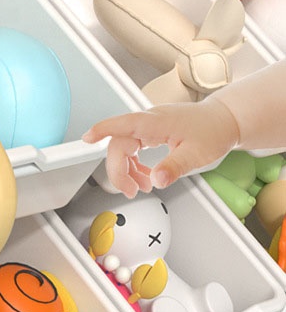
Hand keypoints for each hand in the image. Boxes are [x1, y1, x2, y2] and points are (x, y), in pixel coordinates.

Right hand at [82, 98, 238, 197]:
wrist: (225, 120)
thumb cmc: (213, 130)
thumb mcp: (197, 154)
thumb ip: (174, 166)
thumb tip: (157, 179)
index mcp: (156, 122)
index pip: (122, 124)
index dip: (102, 130)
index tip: (87, 138)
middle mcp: (148, 121)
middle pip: (119, 144)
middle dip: (119, 170)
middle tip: (130, 191)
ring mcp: (148, 126)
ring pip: (124, 147)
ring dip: (127, 169)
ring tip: (142, 187)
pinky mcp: (151, 131)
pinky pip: (133, 148)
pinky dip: (135, 165)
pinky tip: (146, 176)